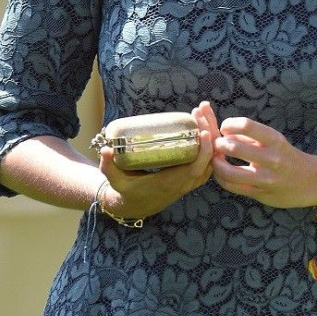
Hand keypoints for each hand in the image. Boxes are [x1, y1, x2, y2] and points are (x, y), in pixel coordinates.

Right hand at [96, 104, 216, 219]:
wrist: (137, 205)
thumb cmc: (126, 190)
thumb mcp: (115, 180)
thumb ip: (108, 166)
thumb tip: (105, 149)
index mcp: (170, 184)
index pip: (194, 169)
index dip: (203, 152)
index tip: (203, 131)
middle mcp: (185, 183)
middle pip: (207, 159)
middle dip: (209, 133)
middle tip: (201, 110)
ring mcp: (191, 180)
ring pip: (211, 158)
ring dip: (211, 134)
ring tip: (204, 111)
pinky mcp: (193, 175)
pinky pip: (207, 158)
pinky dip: (210, 141)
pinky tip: (206, 122)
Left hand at [212, 115, 316, 209]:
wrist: (309, 181)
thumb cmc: (285, 157)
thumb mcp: (274, 141)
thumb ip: (250, 136)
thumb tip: (223, 131)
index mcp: (275, 141)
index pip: (246, 125)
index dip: (229, 125)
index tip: (224, 128)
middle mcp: (272, 159)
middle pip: (234, 147)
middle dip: (219, 144)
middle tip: (216, 144)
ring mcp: (266, 179)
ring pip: (229, 172)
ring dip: (216, 163)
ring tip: (215, 159)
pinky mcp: (260, 193)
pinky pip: (232, 187)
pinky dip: (221, 178)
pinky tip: (221, 173)